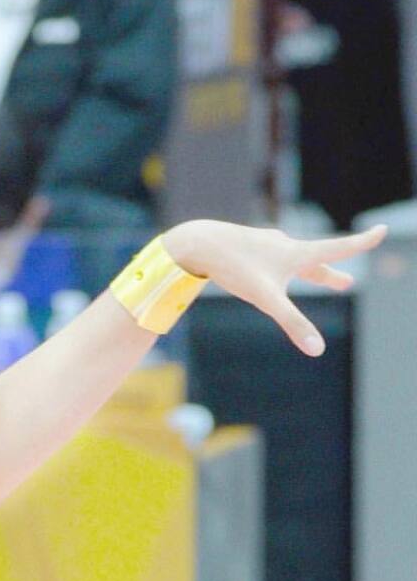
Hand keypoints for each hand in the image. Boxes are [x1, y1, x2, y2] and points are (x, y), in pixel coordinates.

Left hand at [162, 219, 387, 355]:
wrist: (199, 242)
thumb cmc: (235, 267)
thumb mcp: (267, 299)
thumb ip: (292, 323)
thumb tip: (317, 350)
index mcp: (297, 253)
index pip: (340, 247)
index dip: (363, 241)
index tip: (382, 230)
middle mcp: (285, 246)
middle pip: (315, 261)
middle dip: (330, 274)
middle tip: (346, 283)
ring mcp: (265, 245)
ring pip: (291, 261)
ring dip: (305, 271)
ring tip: (316, 276)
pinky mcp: (247, 248)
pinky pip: (268, 260)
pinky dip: (277, 268)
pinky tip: (265, 269)